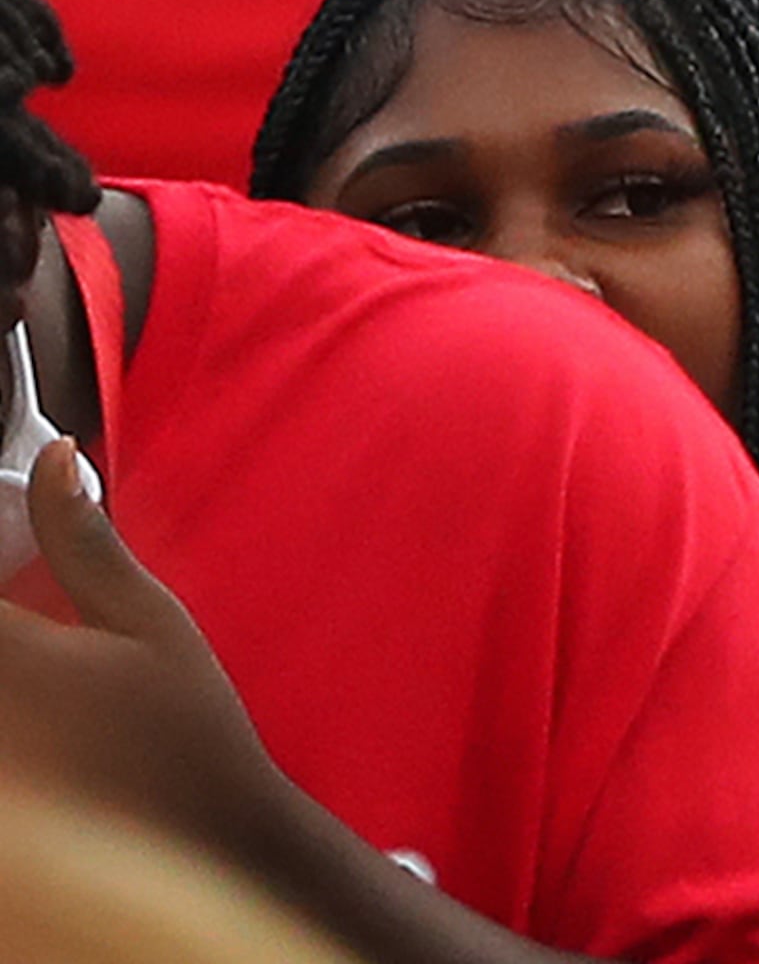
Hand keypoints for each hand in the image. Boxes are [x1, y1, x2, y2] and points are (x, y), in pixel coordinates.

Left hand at [0, 442, 287, 860]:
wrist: (198, 839)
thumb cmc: (186, 731)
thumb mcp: (149, 621)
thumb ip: (84, 541)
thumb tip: (54, 460)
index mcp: (6, 658)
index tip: (7, 539)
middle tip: (24, 587)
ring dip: (4, 640)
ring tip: (39, 642)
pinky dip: (8, 690)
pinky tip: (35, 686)